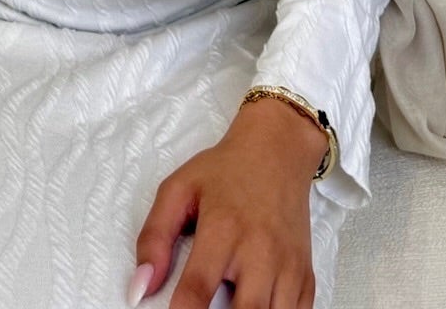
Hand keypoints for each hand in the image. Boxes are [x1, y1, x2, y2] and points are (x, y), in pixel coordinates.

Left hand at [131, 98, 324, 307]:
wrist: (277, 151)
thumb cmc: (225, 171)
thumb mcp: (179, 189)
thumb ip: (153, 238)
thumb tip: (139, 290)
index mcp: (223, 229)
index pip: (197, 289)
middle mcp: (260, 251)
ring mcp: (288, 266)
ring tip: (228, 308)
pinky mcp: (306, 277)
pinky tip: (255, 307)